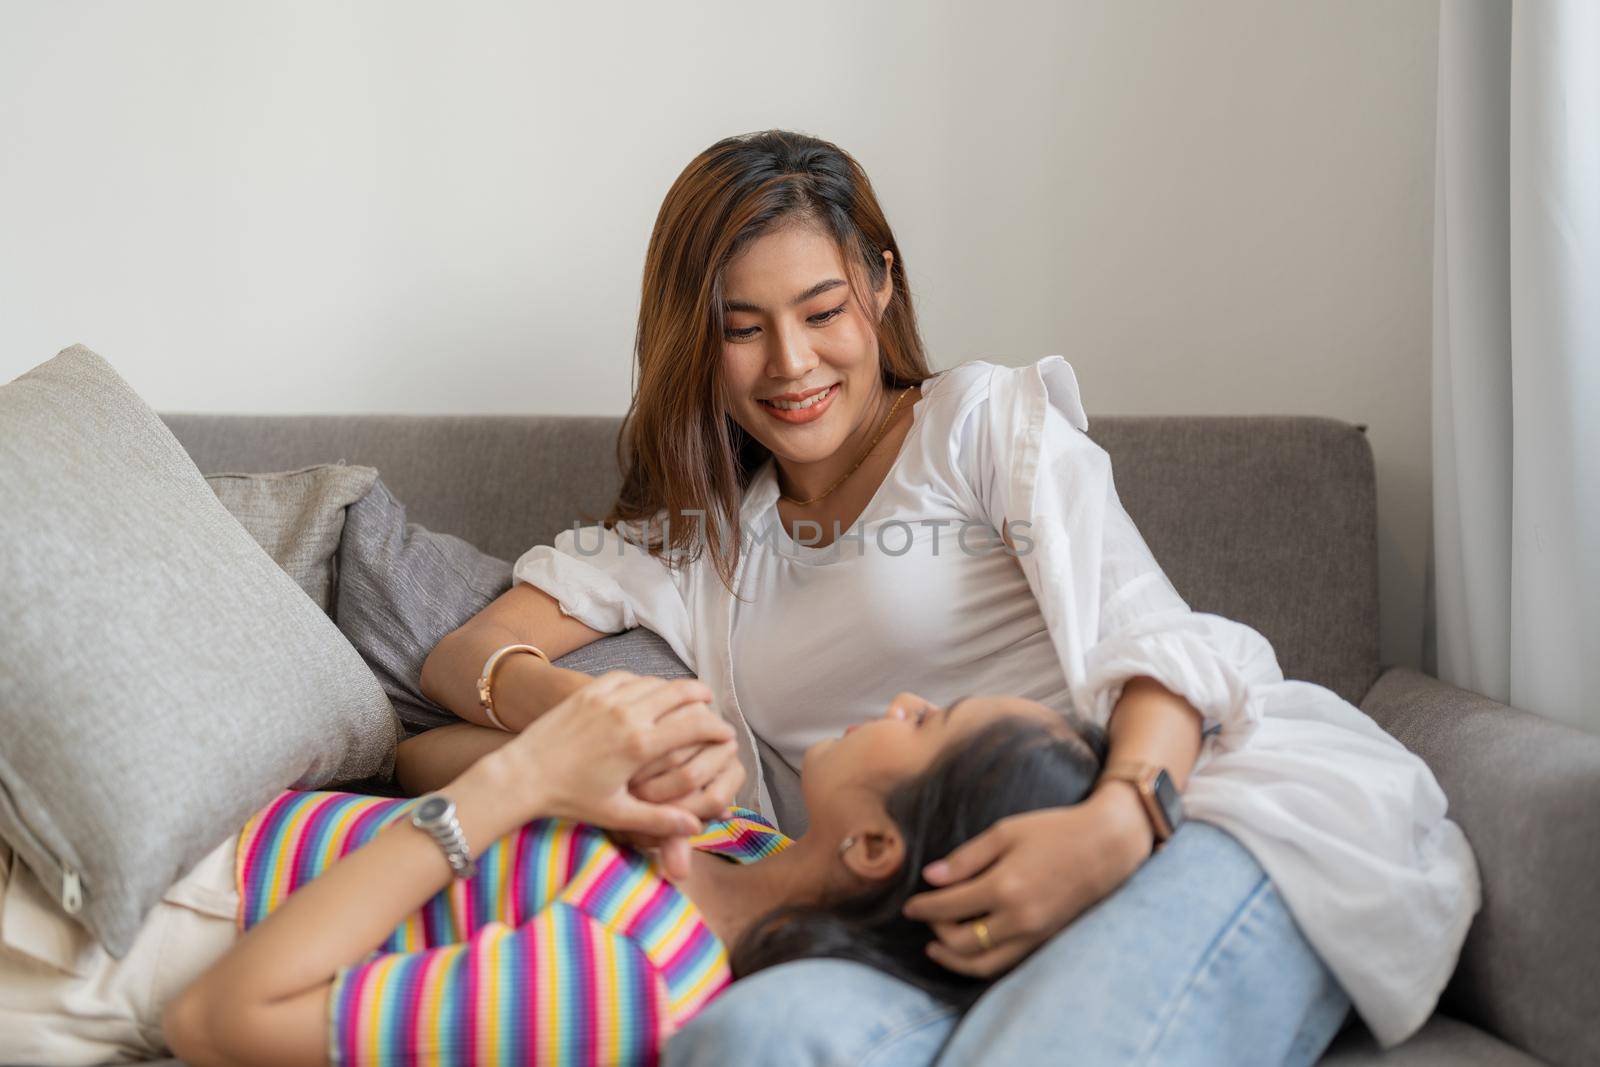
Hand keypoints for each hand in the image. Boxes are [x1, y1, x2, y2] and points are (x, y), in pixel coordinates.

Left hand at [486, 670, 733, 841]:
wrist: (522, 775)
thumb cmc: (570, 798)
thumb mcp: (617, 813)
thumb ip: (660, 818)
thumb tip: (695, 826)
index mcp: (639, 745)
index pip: (694, 726)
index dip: (716, 727)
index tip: (726, 732)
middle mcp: (627, 715)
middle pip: (680, 693)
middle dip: (701, 698)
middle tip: (711, 704)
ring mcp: (607, 698)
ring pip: (654, 682)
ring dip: (673, 688)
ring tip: (684, 697)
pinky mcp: (588, 691)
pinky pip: (626, 677)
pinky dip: (643, 682)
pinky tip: (647, 690)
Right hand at [614, 721, 745, 880]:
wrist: (636, 757)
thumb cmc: (650, 799)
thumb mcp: (659, 822)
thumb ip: (672, 843)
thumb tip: (679, 875)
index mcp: (726, 785)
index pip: (712, 800)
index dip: (681, 811)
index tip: (656, 817)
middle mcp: (725, 756)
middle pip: (695, 774)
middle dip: (661, 790)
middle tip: (634, 795)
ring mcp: (710, 730)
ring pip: (680, 750)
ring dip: (650, 767)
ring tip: (628, 776)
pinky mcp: (690, 709)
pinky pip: (668, 726)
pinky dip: (645, 742)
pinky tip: (626, 753)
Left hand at [900, 783, 1153, 976]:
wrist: (1106, 845)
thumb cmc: (1054, 830)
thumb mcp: (1005, 832)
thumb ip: (965, 858)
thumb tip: (930, 878)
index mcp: (1004, 886)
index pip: (949, 907)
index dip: (923, 908)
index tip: (908, 906)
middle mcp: (1018, 918)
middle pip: (961, 942)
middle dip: (937, 930)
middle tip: (927, 915)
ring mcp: (1034, 934)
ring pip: (983, 965)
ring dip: (953, 959)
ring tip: (936, 946)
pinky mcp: (1044, 940)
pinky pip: (1005, 963)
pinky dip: (981, 962)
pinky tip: (969, 949)